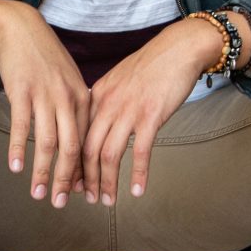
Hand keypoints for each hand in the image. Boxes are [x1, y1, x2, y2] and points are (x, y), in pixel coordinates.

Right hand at [0, 0, 92, 206]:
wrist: (23, 28)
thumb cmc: (45, 59)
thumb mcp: (68, 82)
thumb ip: (73, 110)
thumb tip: (75, 143)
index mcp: (82, 99)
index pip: (86, 142)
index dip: (83, 171)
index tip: (79, 193)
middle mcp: (67, 99)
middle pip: (70, 148)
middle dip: (66, 179)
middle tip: (60, 204)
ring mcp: (44, 95)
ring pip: (46, 142)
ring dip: (42, 172)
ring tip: (38, 195)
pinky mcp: (21, 91)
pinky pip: (21, 126)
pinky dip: (18, 148)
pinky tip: (16, 167)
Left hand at [81, 18, 220, 203]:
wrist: (179, 49)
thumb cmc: (152, 66)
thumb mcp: (118, 80)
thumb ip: (105, 103)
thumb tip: (98, 126)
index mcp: (96, 96)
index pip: (76, 135)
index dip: (72, 162)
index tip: (72, 181)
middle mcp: (107, 104)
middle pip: (86, 150)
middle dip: (84, 179)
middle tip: (86, 199)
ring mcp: (128, 111)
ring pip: (108, 155)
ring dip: (106, 182)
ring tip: (107, 201)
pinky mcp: (151, 116)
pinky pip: (140, 152)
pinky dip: (137, 175)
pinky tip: (137, 191)